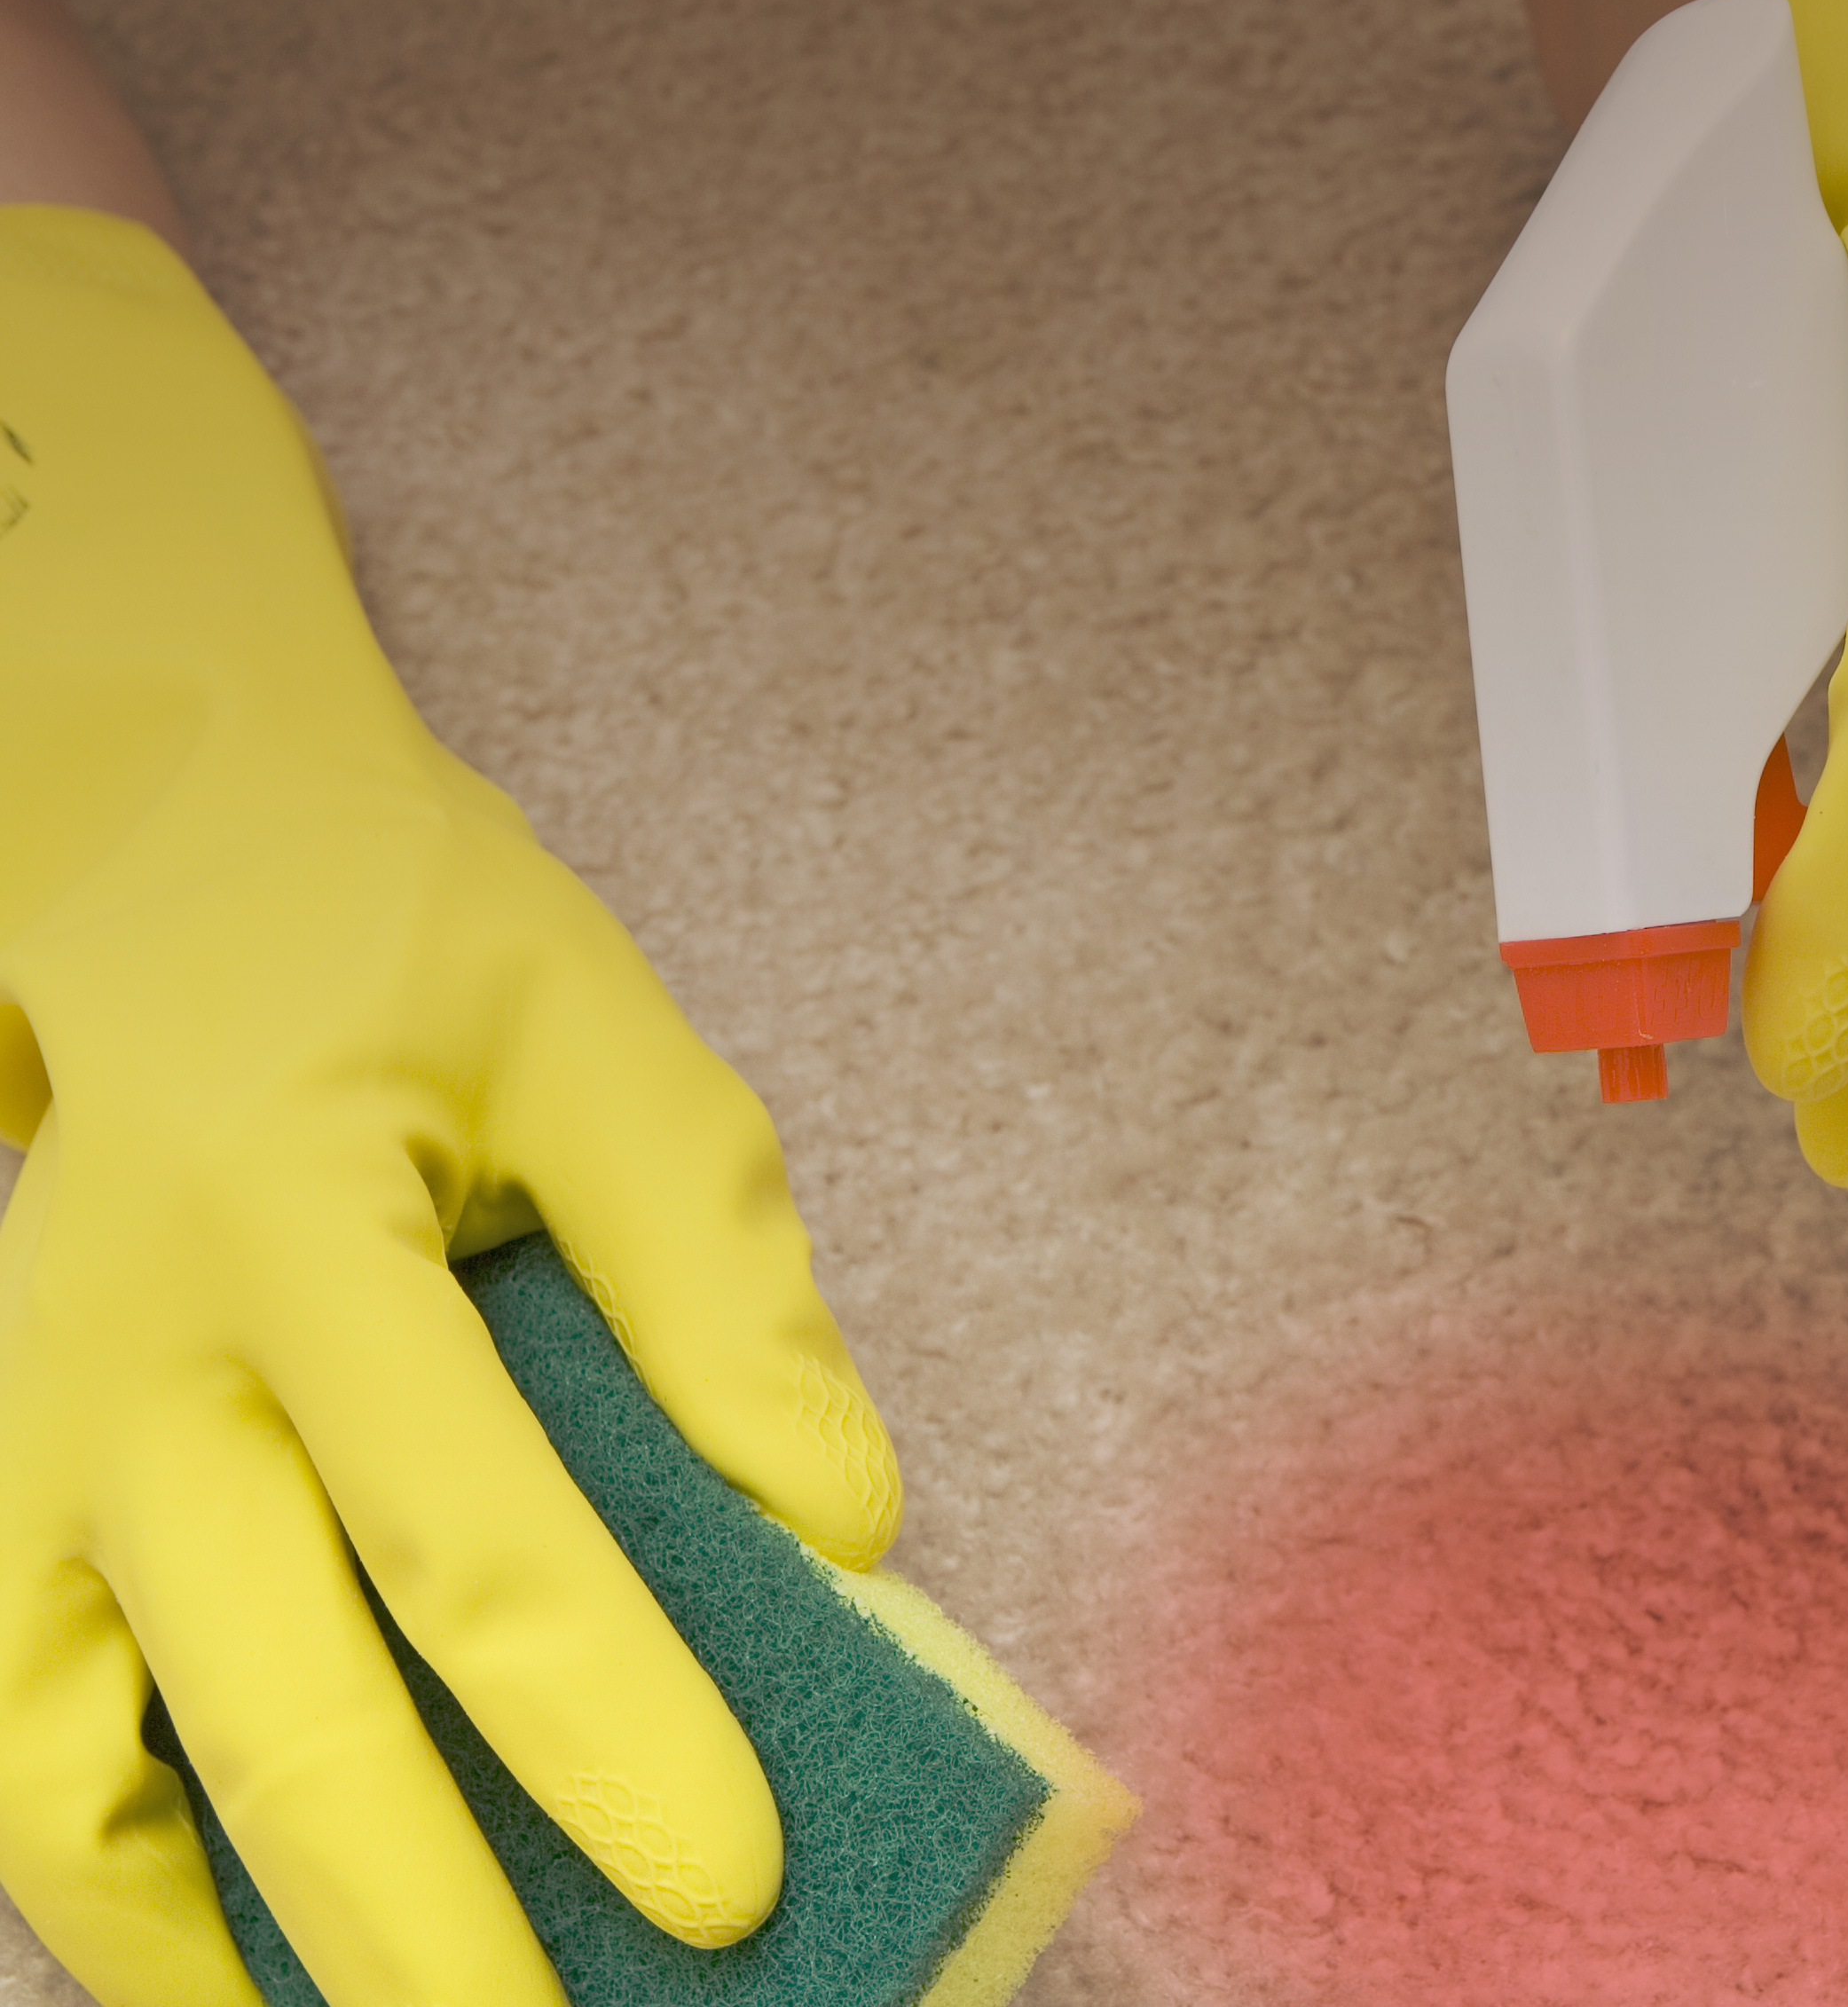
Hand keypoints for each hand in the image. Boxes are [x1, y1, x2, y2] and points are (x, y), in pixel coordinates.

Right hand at [0, 207, 901, 2006]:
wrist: (169, 880)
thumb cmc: (416, 962)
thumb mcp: (610, 1049)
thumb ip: (722, 1284)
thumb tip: (838, 1526)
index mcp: (297, 1225)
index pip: (472, 1533)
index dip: (607, 1727)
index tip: (739, 1882)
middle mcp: (127, 1369)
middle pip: (270, 1702)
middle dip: (426, 1924)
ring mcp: (25, 1457)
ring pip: (90, 1776)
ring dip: (247, 1954)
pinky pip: (24, 1758)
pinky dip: (125, 1901)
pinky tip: (251, 1988)